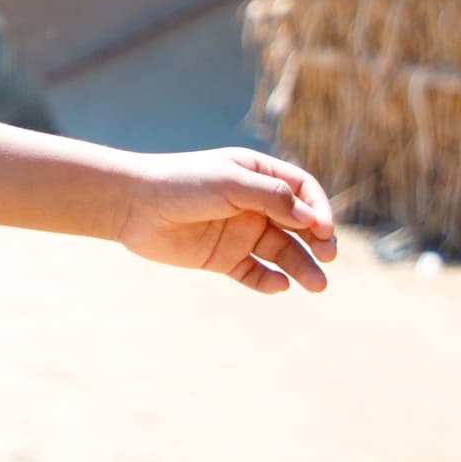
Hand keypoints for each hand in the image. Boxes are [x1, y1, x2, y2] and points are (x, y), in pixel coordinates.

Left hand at [110, 148, 336, 294]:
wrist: (133, 205)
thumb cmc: (182, 183)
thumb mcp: (230, 183)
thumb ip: (272, 198)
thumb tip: (310, 218)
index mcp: (258, 175)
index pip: (302, 191)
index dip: (318, 209)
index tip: (322, 229)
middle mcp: (254, 204)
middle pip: (299, 225)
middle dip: (318, 241)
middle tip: (327, 256)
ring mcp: (239, 232)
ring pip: (282, 252)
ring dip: (302, 267)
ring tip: (317, 285)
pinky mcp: (223, 258)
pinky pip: (255, 273)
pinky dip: (269, 281)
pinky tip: (280, 286)